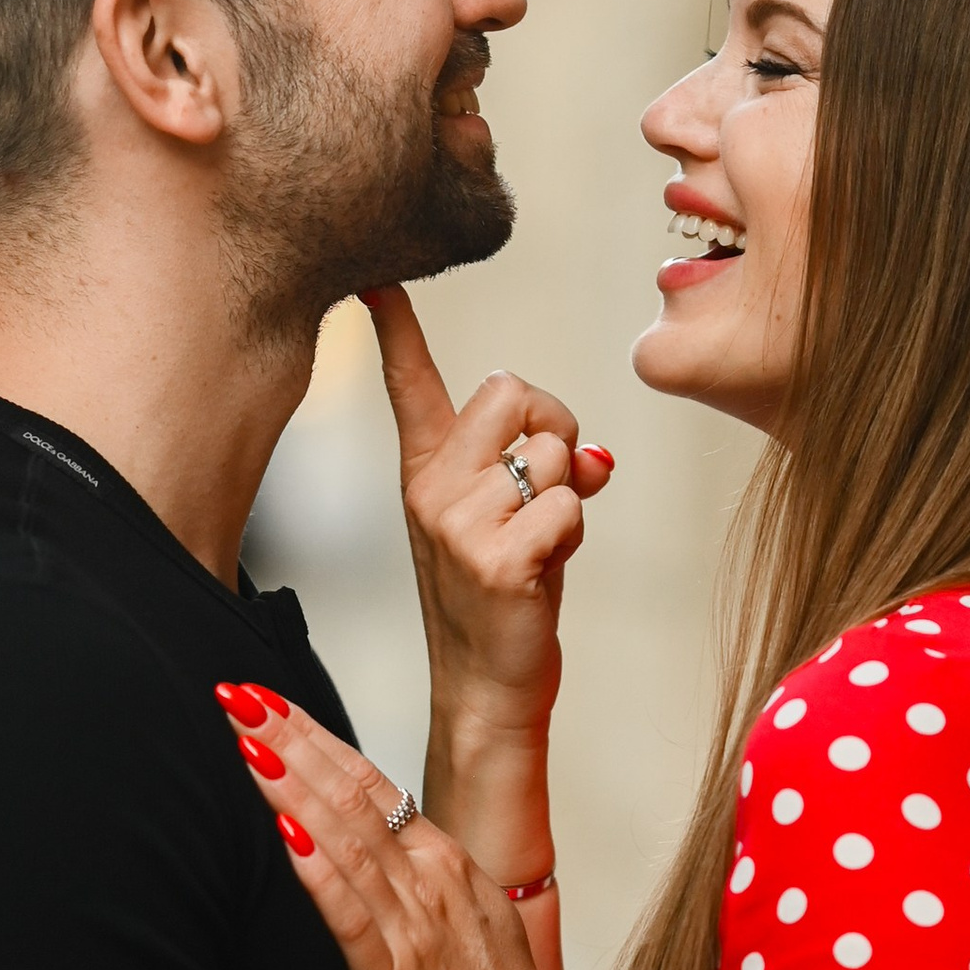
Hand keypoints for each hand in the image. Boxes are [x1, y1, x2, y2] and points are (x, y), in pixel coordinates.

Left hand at [224, 691, 573, 969]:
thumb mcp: (465, 924)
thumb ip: (420, 878)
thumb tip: (375, 840)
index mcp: (447, 865)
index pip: (372, 783)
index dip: (316, 739)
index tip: (269, 703)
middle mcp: (431, 883)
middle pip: (351, 794)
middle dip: (290, 740)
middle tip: (238, 694)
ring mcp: (414, 928)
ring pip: (345, 840)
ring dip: (291, 785)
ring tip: (246, 740)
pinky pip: (350, 915)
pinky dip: (317, 869)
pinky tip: (285, 834)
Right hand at [364, 287, 613, 744]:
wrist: (487, 690)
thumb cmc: (505, 598)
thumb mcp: (517, 518)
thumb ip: (542, 470)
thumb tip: (593, 458)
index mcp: (425, 471)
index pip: (409, 383)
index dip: (395, 328)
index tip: (375, 279)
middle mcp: (430, 489)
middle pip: (511, 389)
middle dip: (554, 423)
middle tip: (548, 480)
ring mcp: (458, 524)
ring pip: (550, 453)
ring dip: (567, 494)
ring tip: (540, 543)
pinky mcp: (496, 560)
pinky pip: (567, 503)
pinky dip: (574, 533)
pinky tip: (545, 572)